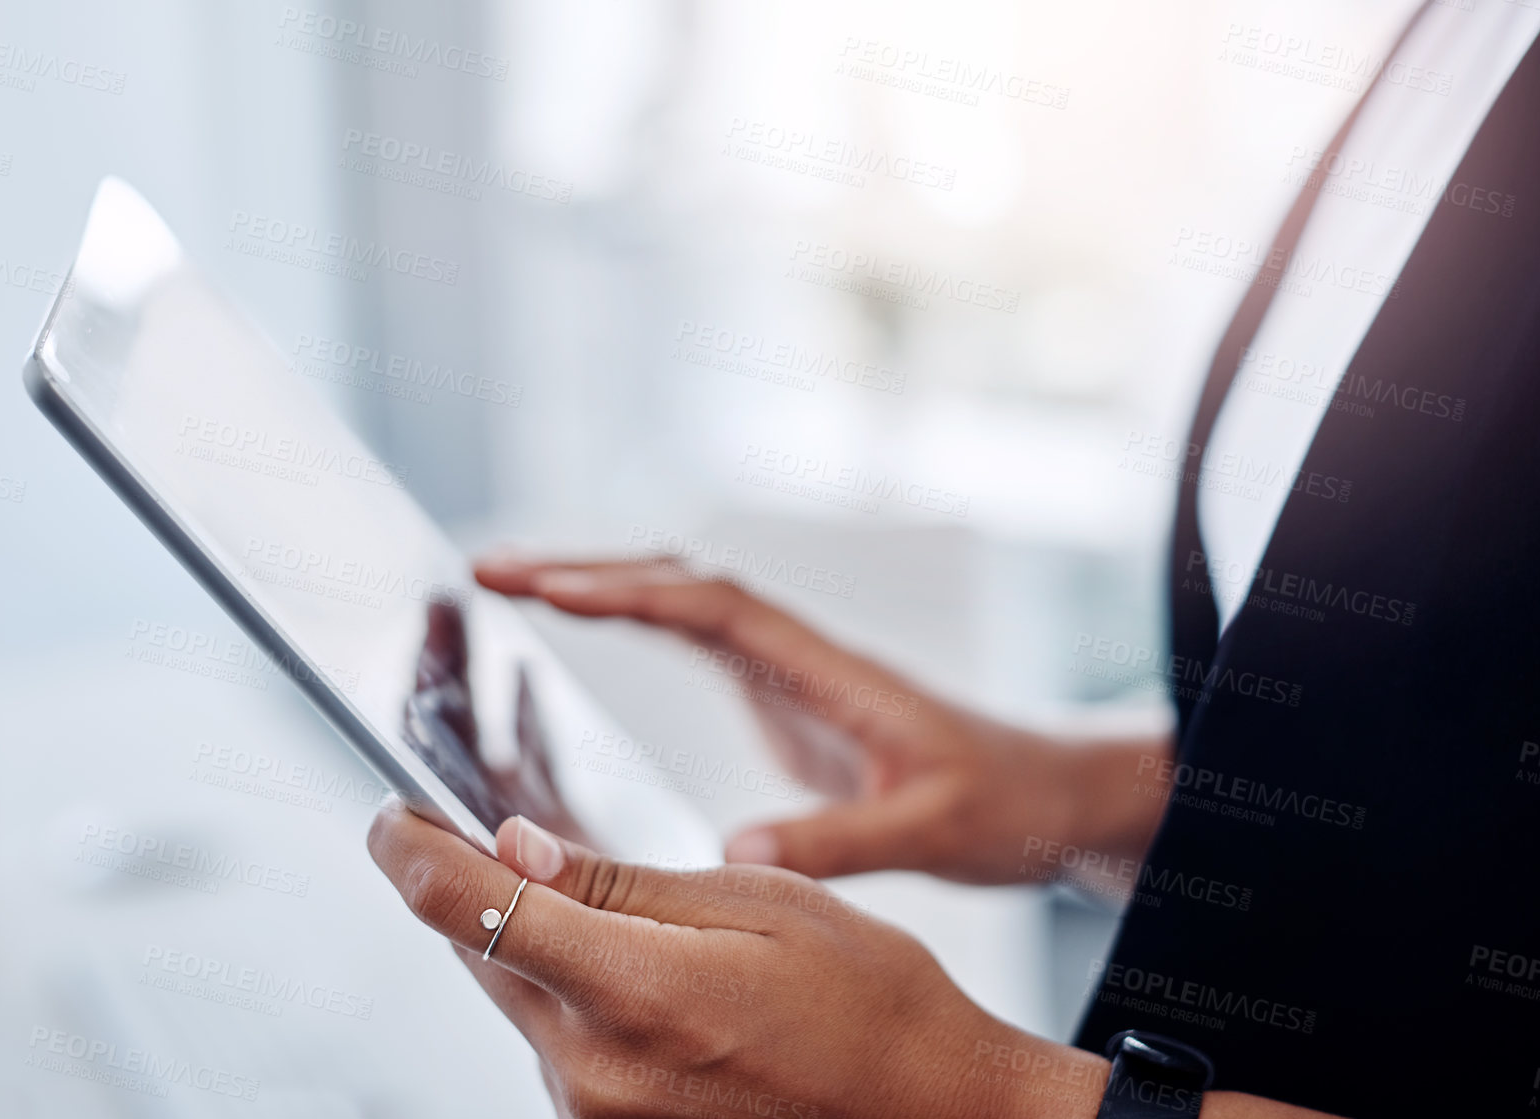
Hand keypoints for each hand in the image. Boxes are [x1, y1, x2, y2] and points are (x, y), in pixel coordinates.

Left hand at [367, 804, 1110, 1118]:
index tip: (390, 811)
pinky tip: (612, 959)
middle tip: (482, 822)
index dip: (407, 848)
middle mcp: (594, 1070)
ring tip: (572, 888)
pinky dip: (559, 987)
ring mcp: (597, 1113)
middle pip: (475, 951)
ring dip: (519, 936)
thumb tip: (516, 845)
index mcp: (633, 995)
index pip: (464, 909)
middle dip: (468, 881)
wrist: (929, 1110)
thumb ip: (622, 883)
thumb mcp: (760, 903)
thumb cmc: (870, 1000)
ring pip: (512, 993)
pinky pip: (551, 1040)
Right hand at [475, 555, 1169, 889]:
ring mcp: (791, 674)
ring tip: (508, 583)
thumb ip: (844, 841)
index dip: (632, 593)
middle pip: (683, 585)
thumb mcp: (935, 832)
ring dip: (604, 582)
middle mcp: (803, 658)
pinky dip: (633, 619)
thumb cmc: (1008, 802)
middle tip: (489, 569)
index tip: (550, 586)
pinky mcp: (785, 701)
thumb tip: (736, 851)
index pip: (716, 610)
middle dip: (589, 568)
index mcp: (832, 673)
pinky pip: (694, 638)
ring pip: (684, 601)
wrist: (1050, 792)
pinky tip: (583, 628)